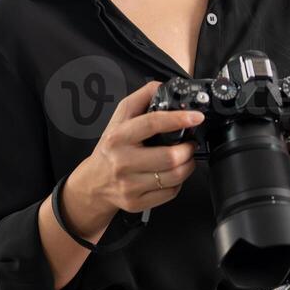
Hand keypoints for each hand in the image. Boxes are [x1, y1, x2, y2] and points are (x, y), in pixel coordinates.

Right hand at [74, 79, 203, 217]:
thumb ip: (141, 99)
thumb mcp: (118, 119)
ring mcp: (129, 184)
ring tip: (184, 158)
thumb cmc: (110, 149)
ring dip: (187, 165)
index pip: (152, 123)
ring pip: (174, 176)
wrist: (93, 183)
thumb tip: (162, 86)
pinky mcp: (136, 202)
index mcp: (118, 137)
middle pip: (169, 157)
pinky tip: (171, 174)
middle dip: (188, 149)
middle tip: (189, 144)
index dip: (178, 119)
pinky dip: (178, 182)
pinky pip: (170, 192)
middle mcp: (122, 161)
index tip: (195, 117)